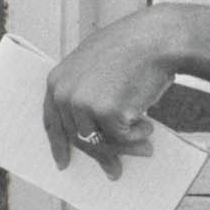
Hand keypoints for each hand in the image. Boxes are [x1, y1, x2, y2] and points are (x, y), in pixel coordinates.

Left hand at [42, 10, 171, 177]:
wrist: (157, 39)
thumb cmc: (134, 49)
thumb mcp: (97, 64)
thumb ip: (88, 89)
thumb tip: (97, 128)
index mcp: (57, 80)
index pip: (52, 120)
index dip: (58, 144)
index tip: (63, 163)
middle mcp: (64, 93)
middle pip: (77, 137)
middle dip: (99, 156)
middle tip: (114, 171)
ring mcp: (83, 103)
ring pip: (99, 142)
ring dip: (123, 149)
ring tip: (145, 150)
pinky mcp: (106, 112)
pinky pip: (122, 138)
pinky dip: (139, 136)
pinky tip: (150, 124)